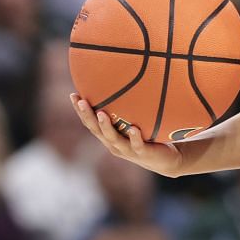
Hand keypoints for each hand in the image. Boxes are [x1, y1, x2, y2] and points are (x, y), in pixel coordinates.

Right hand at [69, 93, 185, 176]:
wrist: (166, 160)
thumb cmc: (149, 137)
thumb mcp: (136, 121)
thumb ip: (129, 107)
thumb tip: (127, 78)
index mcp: (109, 137)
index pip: (90, 123)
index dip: (80, 111)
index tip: (73, 95)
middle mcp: (114, 144)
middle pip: (96, 130)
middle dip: (86, 116)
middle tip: (80, 101)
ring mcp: (127, 150)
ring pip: (113, 139)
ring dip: (105, 126)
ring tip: (101, 113)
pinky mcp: (142, 153)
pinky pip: (137, 144)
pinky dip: (134, 137)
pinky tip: (133, 128)